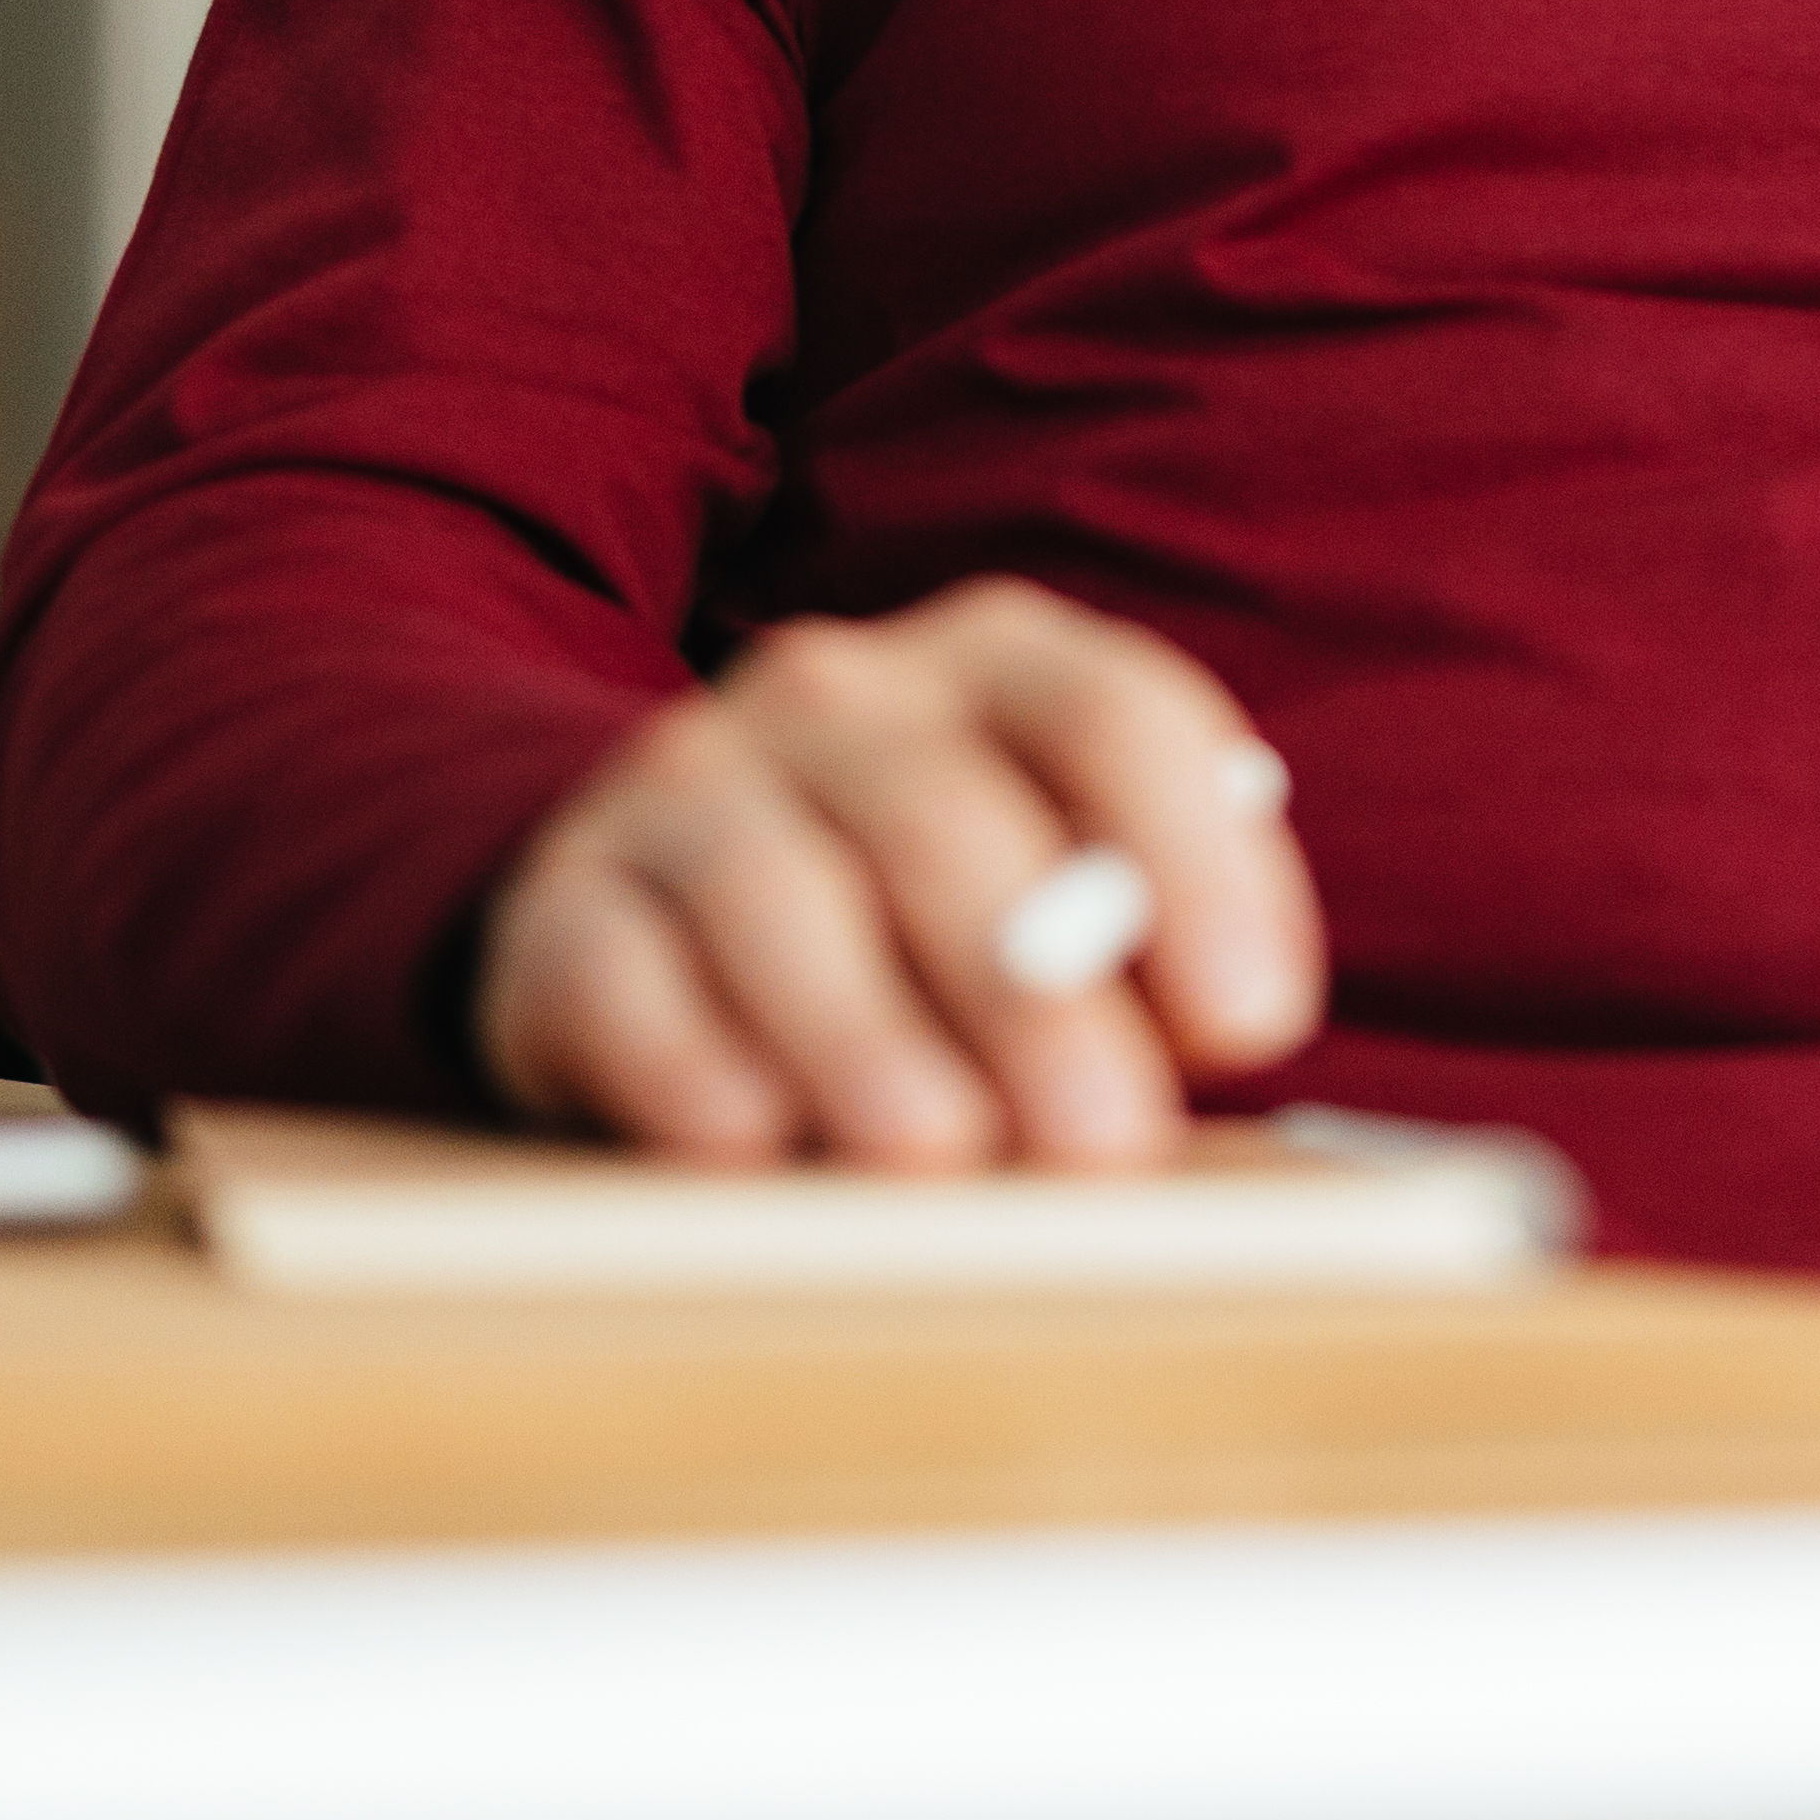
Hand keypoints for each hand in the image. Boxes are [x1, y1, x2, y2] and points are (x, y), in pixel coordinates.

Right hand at [470, 579, 1328, 1167]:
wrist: (669, 914)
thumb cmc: (935, 938)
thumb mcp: (1063, 913)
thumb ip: (1145, 951)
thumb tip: (1202, 1037)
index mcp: (995, 668)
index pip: (1117, 715)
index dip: (1198, 866)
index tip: (1252, 1022)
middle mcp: (836, 698)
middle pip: (945, 817)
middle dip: (1032, 991)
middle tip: (1100, 1143)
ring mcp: (685, 785)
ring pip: (771, 885)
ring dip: (860, 1030)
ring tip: (929, 1152)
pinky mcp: (567, 902)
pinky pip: (616, 966)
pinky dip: (680, 1056)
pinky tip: (743, 1140)